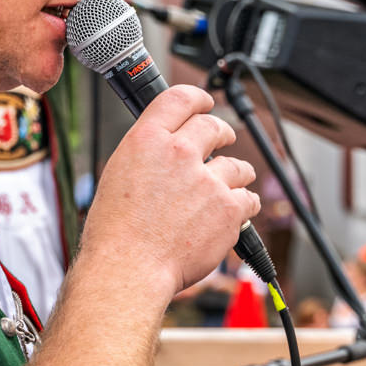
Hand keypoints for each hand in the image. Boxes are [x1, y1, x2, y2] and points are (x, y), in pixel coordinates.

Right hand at [83, 84, 259, 293]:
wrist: (130, 268)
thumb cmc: (116, 232)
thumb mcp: (117, 175)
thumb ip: (148, 154)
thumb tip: (167, 150)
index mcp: (147, 140)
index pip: (180, 98)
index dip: (198, 97)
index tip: (206, 102)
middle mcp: (179, 152)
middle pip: (214, 127)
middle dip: (222, 133)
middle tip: (224, 140)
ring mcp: (208, 180)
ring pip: (238, 166)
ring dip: (236, 174)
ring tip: (228, 188)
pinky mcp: (229, 208)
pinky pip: (249, 199)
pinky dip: (245, 205)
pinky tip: (234, 215)